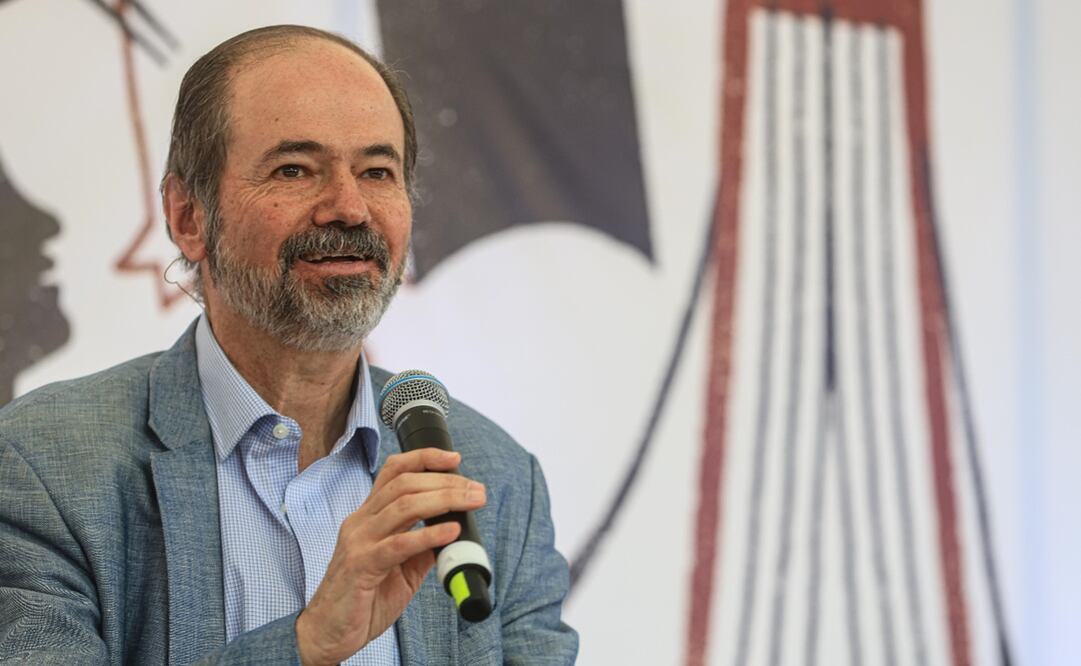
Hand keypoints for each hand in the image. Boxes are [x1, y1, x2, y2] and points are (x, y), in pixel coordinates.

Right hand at [295, 448, 485, 664]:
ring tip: (471, 502)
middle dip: (445, 482)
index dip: (424, 459)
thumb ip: (421, 548)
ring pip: (403, 506)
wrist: (328, 633)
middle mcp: (361, 522)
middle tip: (475, 490)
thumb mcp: (399, 568)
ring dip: (444, 500)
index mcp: (368, 517)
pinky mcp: (361, 566)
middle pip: (404, 484)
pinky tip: (451, 532)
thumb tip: (452, 532)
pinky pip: (399, 544)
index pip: (393, 472)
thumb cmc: (361, 600)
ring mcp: (359, 541)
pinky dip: (429, 534)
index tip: (455, 459)